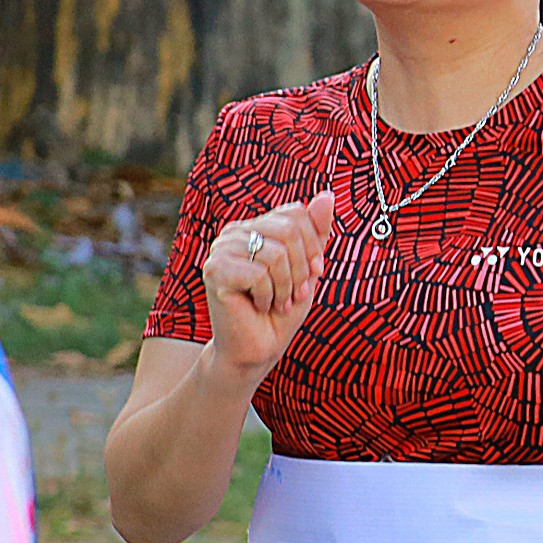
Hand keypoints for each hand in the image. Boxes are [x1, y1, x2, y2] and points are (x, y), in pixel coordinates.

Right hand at [201, 193, 334, 379]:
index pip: (296, 212)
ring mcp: (221, 249)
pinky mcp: (214, 270)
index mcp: (256, 226)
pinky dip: (270, 296)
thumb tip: (328, 195)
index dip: (313, 246)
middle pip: (288, 230)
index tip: (312, 273)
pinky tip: (259, 306)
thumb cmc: (282, 309)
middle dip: (301, 268)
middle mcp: (235, 231)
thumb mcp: (307, 269)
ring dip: (287, 287)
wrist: (259, 347)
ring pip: (276, 253)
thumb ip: (316, 234)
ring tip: (278, 302)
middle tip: (296, 294)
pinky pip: (259, 274)